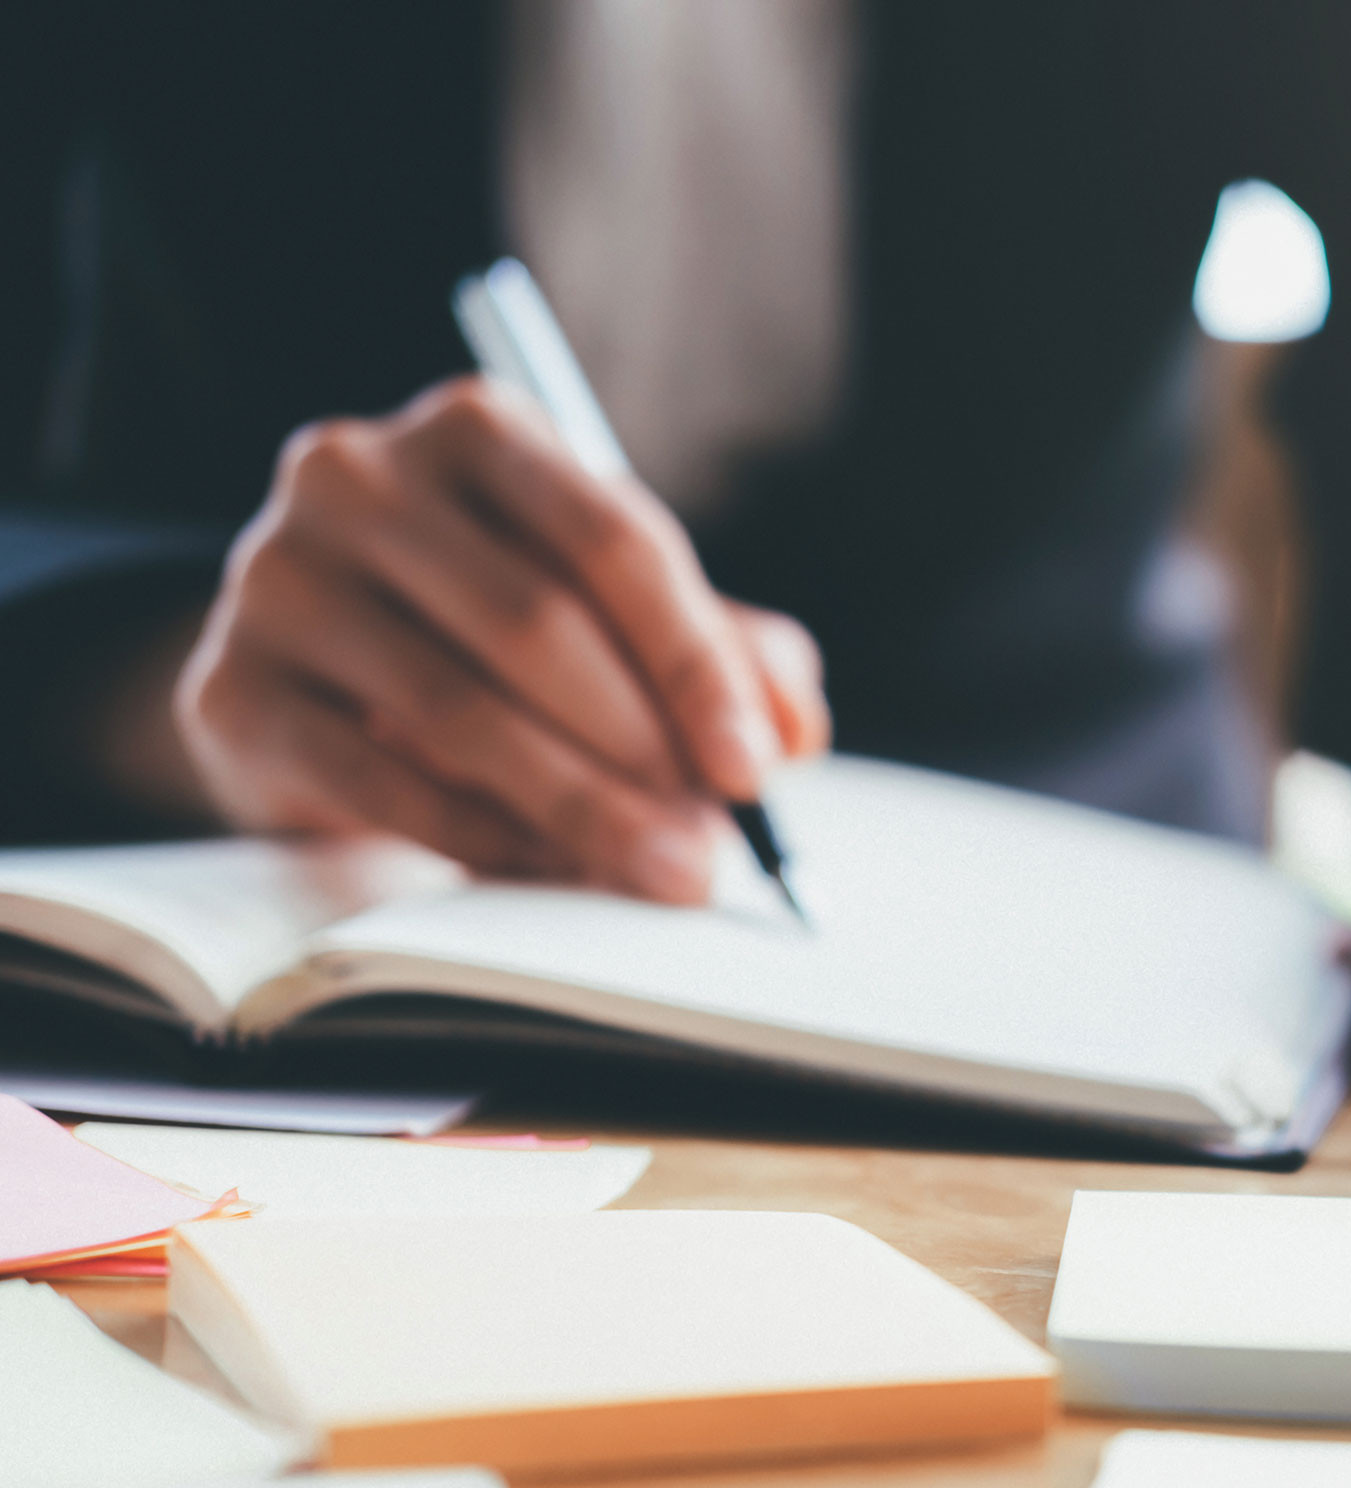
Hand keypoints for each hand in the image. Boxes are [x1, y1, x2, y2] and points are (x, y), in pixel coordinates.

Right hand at [174, 377, 831, 899]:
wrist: (308, 667)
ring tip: (658, 872)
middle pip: (537, 625)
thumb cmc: (491, 626)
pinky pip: (379, 779)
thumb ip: (718, 650)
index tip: (757, 770)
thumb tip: (794, 728)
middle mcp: (359, 475)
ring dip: (578, 808)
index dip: (696, 663)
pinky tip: (549, 873)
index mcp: (477, 429)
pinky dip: (481, 837)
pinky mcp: (233, 687)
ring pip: (460, 708)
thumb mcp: (611, 611)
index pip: (612, 538)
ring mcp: (279, 575)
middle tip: (714, 848)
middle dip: (644, 751)